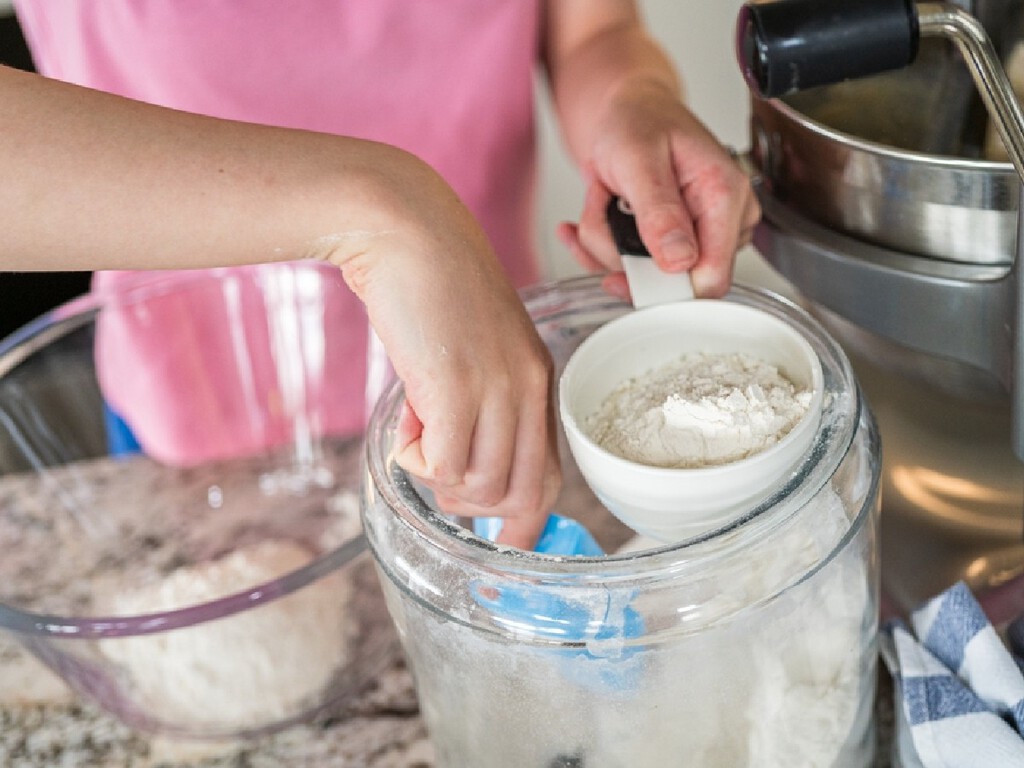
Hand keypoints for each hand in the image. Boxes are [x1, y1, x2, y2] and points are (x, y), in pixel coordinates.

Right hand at [330, 156, 560, 549]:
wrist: (405, 228)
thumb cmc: (431, 282)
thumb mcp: (472, 346)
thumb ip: (477, 399)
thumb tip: (454, 461)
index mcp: (537, 378)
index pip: (552, 475)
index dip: (527, 520)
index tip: (503, 540)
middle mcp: (529, 388)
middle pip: (526, 494)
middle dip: (478, 508)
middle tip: (436, 474)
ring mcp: (496, 388)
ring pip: (483, 488)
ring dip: (441, 480)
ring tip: (415, 433)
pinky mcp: (455, 387)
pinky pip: (444, 466)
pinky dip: (417, 462)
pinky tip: (405, 422)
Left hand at [556, 80, 760, 298]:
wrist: (623, 112)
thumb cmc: (637, 121)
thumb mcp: (639, 158)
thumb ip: (659, 211)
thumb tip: (679, 260)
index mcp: (724, 195)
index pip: (712, 277)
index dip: (667, 287)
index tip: (622, 270)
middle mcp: (719, 220)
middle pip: (671, 281)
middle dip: (621, 252)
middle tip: (605, 204)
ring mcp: (697, 235)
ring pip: (643, 277)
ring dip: (606, 242)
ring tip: (604, 196)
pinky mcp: (674, 244)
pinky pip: (630, 269)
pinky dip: (601, 245)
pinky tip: (592, 213)